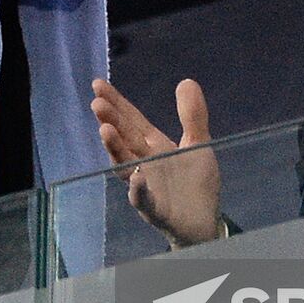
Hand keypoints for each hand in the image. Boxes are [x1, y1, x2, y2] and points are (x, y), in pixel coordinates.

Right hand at [90, 78, 221, 247]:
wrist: (205, 222)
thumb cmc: (196, 182)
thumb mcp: (198, 143)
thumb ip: (192, 115)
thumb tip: (186, 80)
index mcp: (153, 146)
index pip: (131, 120)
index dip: (116, 102)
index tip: (98, 84)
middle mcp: (144, 164)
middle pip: (124, 139)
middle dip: (111, 121)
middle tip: (97, 103)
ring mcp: (147, 187)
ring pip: (126, 167)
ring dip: (115, 150)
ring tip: (105, 130)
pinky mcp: (156, 211)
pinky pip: (144, 201)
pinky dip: (138, 191)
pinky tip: (136, 179)